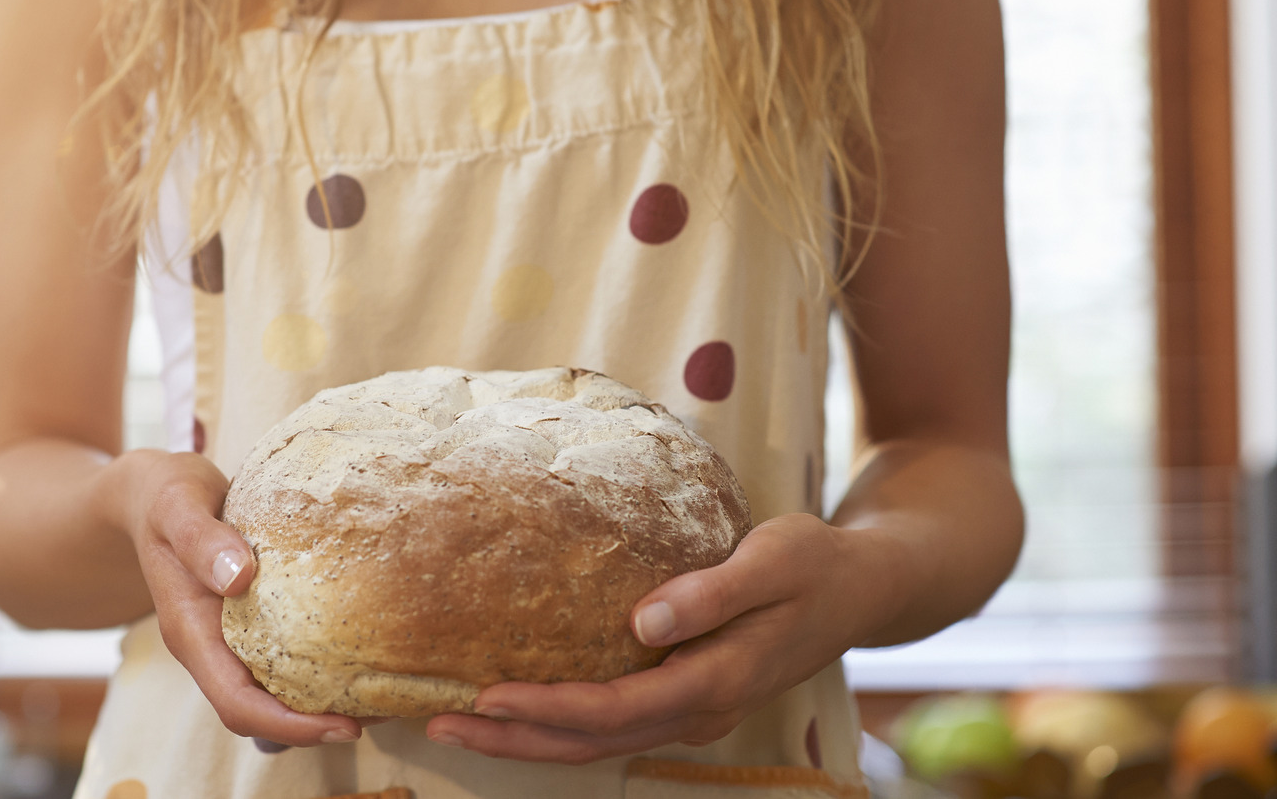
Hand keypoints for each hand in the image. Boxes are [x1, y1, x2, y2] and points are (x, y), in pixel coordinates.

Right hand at [114, 449, 373, 747]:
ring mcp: (228, 637)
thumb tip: (238, 577)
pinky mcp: (248, 621)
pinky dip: (319, 668)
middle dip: (317, 724)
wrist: (150, 493)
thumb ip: (201, 539)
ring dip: (322, 702)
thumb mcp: (176, 504)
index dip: (289, 725)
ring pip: (274, 692)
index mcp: (190, 632)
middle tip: (384, 711)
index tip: (343, 726)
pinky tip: (360, 652)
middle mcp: (210, 646)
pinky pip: (284, 659)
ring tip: (383, 693)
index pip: (237, 703)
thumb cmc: (163, 495)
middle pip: (262, 712)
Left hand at [423, 513, 909, 763]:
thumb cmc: (816, 564)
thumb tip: (644, 620)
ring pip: (600, 742)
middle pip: (595, 741)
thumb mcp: (775, 559)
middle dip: (514, 741)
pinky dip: (558, 724)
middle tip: (439, 724)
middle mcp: (701, 708)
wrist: (862, 588)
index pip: (618, 709)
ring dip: (528, 740)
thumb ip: (712, 591)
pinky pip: (613, 723)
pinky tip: (518, 707)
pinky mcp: (687, 696)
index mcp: (719, 678)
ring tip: (457, 723)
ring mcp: (695, 709)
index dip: (549, 709)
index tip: (487, 696)